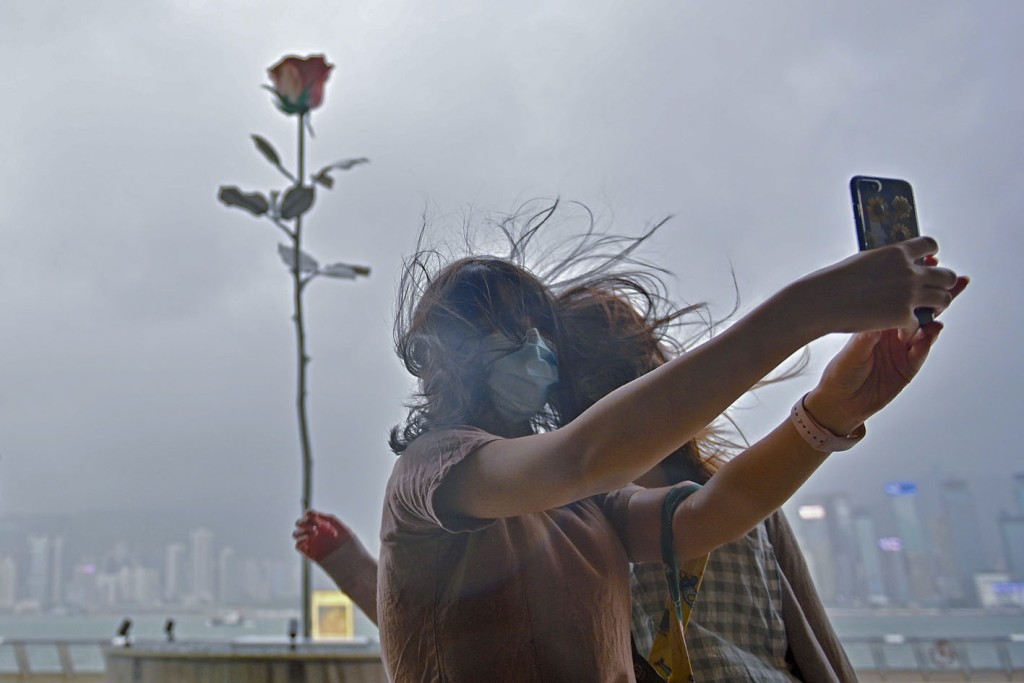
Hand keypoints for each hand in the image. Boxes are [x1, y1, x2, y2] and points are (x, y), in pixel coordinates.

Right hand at [293, 509, 352, 562]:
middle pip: (301, 523)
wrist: (352, 563)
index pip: (310, 516)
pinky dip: (299, 540)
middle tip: (314, 525)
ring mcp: (313, 543)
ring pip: (297, 533)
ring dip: (300, 530)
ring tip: (313, 532)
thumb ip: (327, 518)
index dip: (309, 513)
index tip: (312, 514)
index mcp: (324, 525)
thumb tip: (314, 513)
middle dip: (303, 521)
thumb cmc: (350, 544)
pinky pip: (298, 545)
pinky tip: (307, 538)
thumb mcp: (340, 526)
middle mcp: (317, 533)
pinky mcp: (310, 554)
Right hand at [796, 237, 959, 334]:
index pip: (930, 245)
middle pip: (946, 275)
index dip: (931, 254)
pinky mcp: (903, 316)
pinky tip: (900, 327)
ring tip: (926, 310)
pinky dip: (911, 325)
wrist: (822, 300)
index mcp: (898, 252)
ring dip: (937, 305)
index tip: (927, 262)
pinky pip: (920, 322)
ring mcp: (909, 294)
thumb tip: (895, 262)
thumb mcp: (864, 261)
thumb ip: (886, 261)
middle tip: (932, 290)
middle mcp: (909, 271)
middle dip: (942, 283)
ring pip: (944, 299)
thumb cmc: (834, 281)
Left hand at [805, 273, 968, 433]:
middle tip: (953, 280)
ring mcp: (903, 350)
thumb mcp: (852, 349)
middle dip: (939, 295)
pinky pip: (922, 351)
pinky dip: (928, 341)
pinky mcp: (909, 367)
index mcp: (879, 322)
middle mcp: (894, 333)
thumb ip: (868, 335)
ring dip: (936, 316)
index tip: (927, 267)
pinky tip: (934, 330)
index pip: (901, 301)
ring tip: (942, 304)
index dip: (915, 285)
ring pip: (927, 329)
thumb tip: (879, 316)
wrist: (840, 400)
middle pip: (922, 311)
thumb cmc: (841, 371)